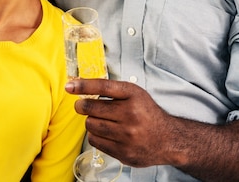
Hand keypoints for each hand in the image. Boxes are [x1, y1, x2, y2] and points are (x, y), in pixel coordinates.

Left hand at [66, 79, 238, 180]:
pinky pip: (95, 141)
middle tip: (82, 106)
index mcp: (133, 96)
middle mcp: (131, 114)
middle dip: (82, 106)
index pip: (103, 87)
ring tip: (100, 121)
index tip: (69, 86)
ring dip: (91, 122)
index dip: (83, 86)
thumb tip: (79, 88)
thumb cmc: (147, 113)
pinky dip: (96, 135)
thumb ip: (111, 90)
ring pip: (91, 125)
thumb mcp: (134, 94)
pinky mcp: (123, 152)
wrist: (168, 139)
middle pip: (91, 109)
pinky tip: (106, 133)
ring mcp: (127, 135)